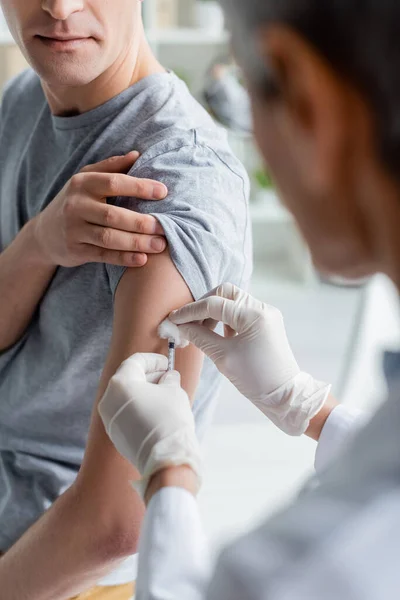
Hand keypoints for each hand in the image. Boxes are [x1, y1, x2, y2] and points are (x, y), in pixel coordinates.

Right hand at [32, 152, 167, 267]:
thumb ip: (111, 167)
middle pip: (113, 215)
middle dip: (141, 222)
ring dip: (137, 242)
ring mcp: (74, 230)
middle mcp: (76, 206)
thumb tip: (138, 155)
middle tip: (164, 227)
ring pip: (109, 238)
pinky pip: (103, 255)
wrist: (45, 233)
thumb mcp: (86, 179)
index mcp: (82, 183)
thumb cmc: (76, 202)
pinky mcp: (76, 251)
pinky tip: (142, 259)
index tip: (163, 192)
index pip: (114, 183)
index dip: (140, 187)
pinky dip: (124, 258)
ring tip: (160, 245)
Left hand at [98, 353, 201, 495]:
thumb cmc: (169, 419)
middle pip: (128, 379)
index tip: (166, 363)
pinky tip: (156, 410)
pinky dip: (138, 407)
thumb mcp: (174, 391)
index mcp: (120, 384)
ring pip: (125, 397)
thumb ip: (169, 379)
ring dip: (143, 392)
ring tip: (164, 393)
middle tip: (167, 377)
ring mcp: (109, 419)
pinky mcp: (115, 435)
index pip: (135, 362)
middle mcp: (108, 399)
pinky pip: (125, 413)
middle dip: (148, 376)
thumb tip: (168, 377)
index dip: (153, 360)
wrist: (164, 458)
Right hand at [170, 283, 330, 435]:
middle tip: (187, 323)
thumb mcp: (223, 357)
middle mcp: (262, 308)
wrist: (285, 396)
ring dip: (213, 312)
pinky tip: (215, 335)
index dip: (190, 311)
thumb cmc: (256, 379)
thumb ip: (199, 337)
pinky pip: (240, 313)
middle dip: (203, 306)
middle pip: (225, 293)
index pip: (214, 304)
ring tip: (199, 331)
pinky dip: (225, 320)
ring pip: (232, 301)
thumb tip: (180, 326)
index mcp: (254, 315)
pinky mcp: (266, 324)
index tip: (173, 319)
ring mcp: (266, 315)